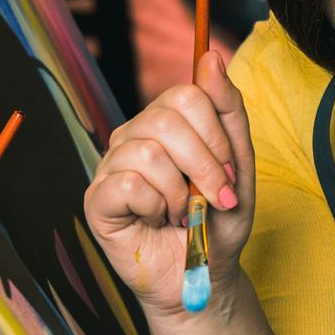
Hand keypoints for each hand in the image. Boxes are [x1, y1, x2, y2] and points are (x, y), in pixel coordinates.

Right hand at [84, 51, 253, 318]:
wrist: (203, 277)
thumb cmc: (217, 224)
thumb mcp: (238, 166)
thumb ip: (228, 112)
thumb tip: (210, 57)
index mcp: (165, 122)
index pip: (188, 94)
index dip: (216, 136)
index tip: (229, 176)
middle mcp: (134, 136)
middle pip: (167, 118)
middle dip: (204, 165)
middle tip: (213, 200)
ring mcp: (111, 166)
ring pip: (149, 152)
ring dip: (180, 193)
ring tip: (182, 215)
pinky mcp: (97, 199)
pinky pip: (128, 184)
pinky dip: (155, 208)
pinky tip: (157, 222)